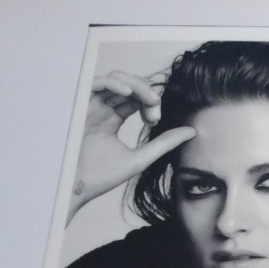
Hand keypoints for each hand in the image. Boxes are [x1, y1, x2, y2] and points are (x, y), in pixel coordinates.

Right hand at [69, 71, 195, 221]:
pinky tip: (129, 94)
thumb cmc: (101, 176)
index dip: (150, 101)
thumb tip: (192, 131)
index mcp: (112, 120)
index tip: (156, 119)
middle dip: (146, 92)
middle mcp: (100, 109)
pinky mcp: (78, 105)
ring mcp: (89, 106)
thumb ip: (164, 143)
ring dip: (136, 86)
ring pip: (115, 80)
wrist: (76, 187)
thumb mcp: (140, 157)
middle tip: (155, 109)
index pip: (135, 99)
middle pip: (127, 85)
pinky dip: (114, 83)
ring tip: (149, 101)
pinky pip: (95, 83)